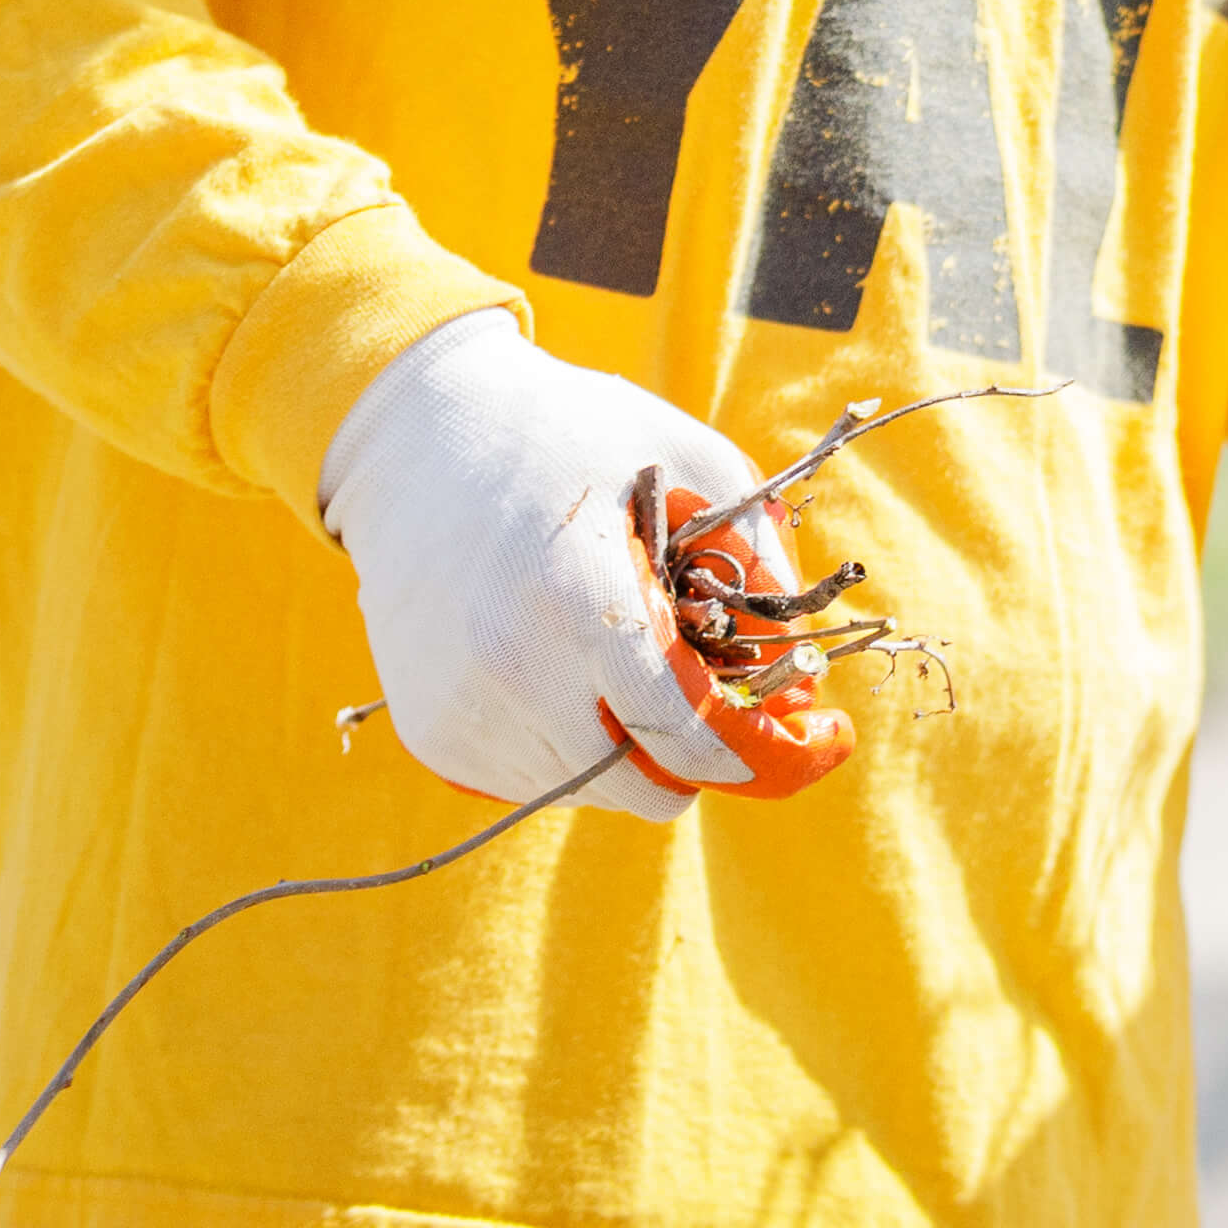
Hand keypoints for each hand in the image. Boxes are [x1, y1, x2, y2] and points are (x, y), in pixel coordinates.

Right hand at [319, 309, 773, 817]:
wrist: (422, 436)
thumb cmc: (575, 438)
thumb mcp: (690, 461)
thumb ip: (756, 557)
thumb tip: (803, 667)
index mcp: (579, 597)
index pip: (677, 732)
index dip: (752, 752)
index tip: (805, 739)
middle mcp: (511, 667)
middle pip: (637, 785)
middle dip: (695, 761)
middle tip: (714, 709)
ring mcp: (462, 708)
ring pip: (585, 790)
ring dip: (628, 757)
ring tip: (625, 671)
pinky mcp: (429, 732)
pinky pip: (528, 784)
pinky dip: (569, 753)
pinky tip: (571, 679)